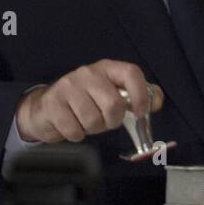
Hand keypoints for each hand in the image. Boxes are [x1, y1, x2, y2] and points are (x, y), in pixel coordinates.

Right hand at [15, 59, 157, 143]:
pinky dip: (76, 135)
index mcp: (108, 68)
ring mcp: (68, 86)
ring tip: (85, 121)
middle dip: (112, 121)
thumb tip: (157, 102)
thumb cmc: (87, 102)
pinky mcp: (52, 103)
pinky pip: (74, 130)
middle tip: (105, 121)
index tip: (141, 113)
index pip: (131, 73)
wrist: (46, 107)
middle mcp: (88, 73)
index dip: (141, 94)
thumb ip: (138, 96)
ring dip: (92, 129)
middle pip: (113, 104)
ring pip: (93, 120)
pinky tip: (72, 126)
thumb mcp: (113, 95)